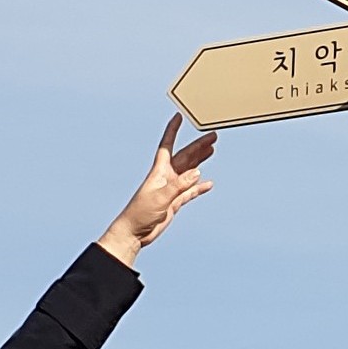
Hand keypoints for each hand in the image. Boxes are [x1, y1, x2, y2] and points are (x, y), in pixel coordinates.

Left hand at [95, 116, 217, 266]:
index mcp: (159, 171)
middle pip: (185, 156)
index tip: (178, 116)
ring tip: (212, 150)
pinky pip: (190, 192)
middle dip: (198, 145)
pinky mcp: (175, 202)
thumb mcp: (160, 197)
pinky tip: (208, 183)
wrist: (134, 232)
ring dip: (200, 160)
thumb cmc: (140, 213)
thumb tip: (197, 172)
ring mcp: (171, 189)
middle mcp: (166, 177)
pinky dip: (199, 187)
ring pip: (190, 171)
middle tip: (213, 136)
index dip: (172, 130)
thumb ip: (179, 185)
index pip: (167, 145)